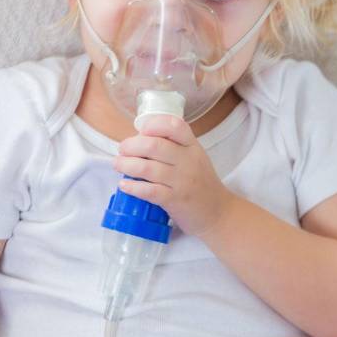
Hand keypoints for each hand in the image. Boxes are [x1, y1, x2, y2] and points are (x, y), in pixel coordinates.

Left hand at [112, 114, 235, 239]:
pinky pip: (149, 191)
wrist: (218, 212)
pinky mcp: (175, 200)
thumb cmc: (202, 184)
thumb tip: (140, 141)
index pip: (175, 126)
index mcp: (193, 147)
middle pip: (154, 145)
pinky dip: (132, 186)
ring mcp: (182, 181)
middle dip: (131, 146)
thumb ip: (174, 148)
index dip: (154, 124)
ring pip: (147, 167)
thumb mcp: (195, 159)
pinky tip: (124, 185)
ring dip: (126, 164)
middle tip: (122, 150)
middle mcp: (189, 161)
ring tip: (118, 164)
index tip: (141, 131)